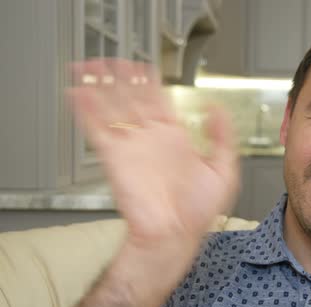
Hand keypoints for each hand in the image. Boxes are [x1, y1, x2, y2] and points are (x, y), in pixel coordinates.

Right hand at [68, 59, 238, 249]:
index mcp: (176, 138)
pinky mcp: (115, 158)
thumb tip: (216, 108)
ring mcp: (132, 146)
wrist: (174, 235)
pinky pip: (98, 128)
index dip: (150, 82)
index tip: (143, 66)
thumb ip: (222, 136)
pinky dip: (87, 109)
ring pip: (112, 107)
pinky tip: (80, 92)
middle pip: (132, 97)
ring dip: (102, 86)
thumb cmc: (198, 212)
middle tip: (112, 59)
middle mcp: (152, 138)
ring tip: (92, 66)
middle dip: (121, 77)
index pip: (159, 101)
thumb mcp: (224, 170)